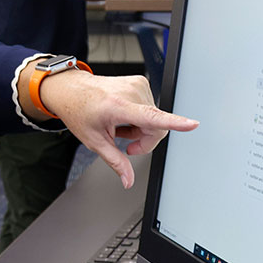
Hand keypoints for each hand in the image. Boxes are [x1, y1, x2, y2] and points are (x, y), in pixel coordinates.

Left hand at [42, 73, 198, 188]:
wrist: (71, 89)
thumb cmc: (79, 110)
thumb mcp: (94, 141)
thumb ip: (115, 162)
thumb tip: (128, 180)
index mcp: (118, 106)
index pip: (152, 117)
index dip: (175, 123)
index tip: (192, 124)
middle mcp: (130, 92)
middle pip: (156, 126)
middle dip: (145, 140)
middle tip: (126, 145)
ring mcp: (137, 85)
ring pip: (155, 118)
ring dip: (140, 128)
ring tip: (120, 126)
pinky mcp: (140, 82)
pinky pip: (150, 108)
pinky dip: (140, 117)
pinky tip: (123, 117)